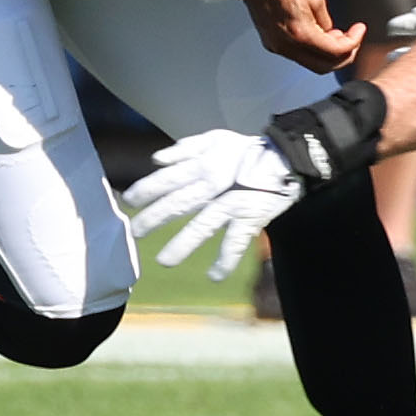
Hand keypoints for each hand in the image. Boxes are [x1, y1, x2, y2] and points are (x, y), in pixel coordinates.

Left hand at [123, 130, 304, 279]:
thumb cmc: (248, 150)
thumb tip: (156, 159)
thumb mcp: (216, 139)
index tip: (128, 200)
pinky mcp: (251, 216)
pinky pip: (237, 241)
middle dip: (155, 218)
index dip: (147, 189)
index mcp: (204, 165)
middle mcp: (214, 184)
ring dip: (184, 243)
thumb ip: (186, 148)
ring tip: (165, 261)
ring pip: (204, 224)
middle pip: (180, 203)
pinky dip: (226, 260)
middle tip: (136, 232)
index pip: (169, 178)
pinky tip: (214, 276)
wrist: (287, 156)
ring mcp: (233, 202)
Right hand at [245, 0, 362, 71]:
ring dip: (327, 53)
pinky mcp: (271, 42)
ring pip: (310, 62)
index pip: (335, 52)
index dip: (353, 43)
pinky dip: (312, 49)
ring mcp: (277, 46)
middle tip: (353, 40)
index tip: (359, 31)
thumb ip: (326, 20)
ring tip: (336, 35)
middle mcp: (287, 46)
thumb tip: (330, 33)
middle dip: (343, 55)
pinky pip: (297, 54)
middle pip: (324, 66)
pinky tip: (318, 34)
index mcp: (301, 34)